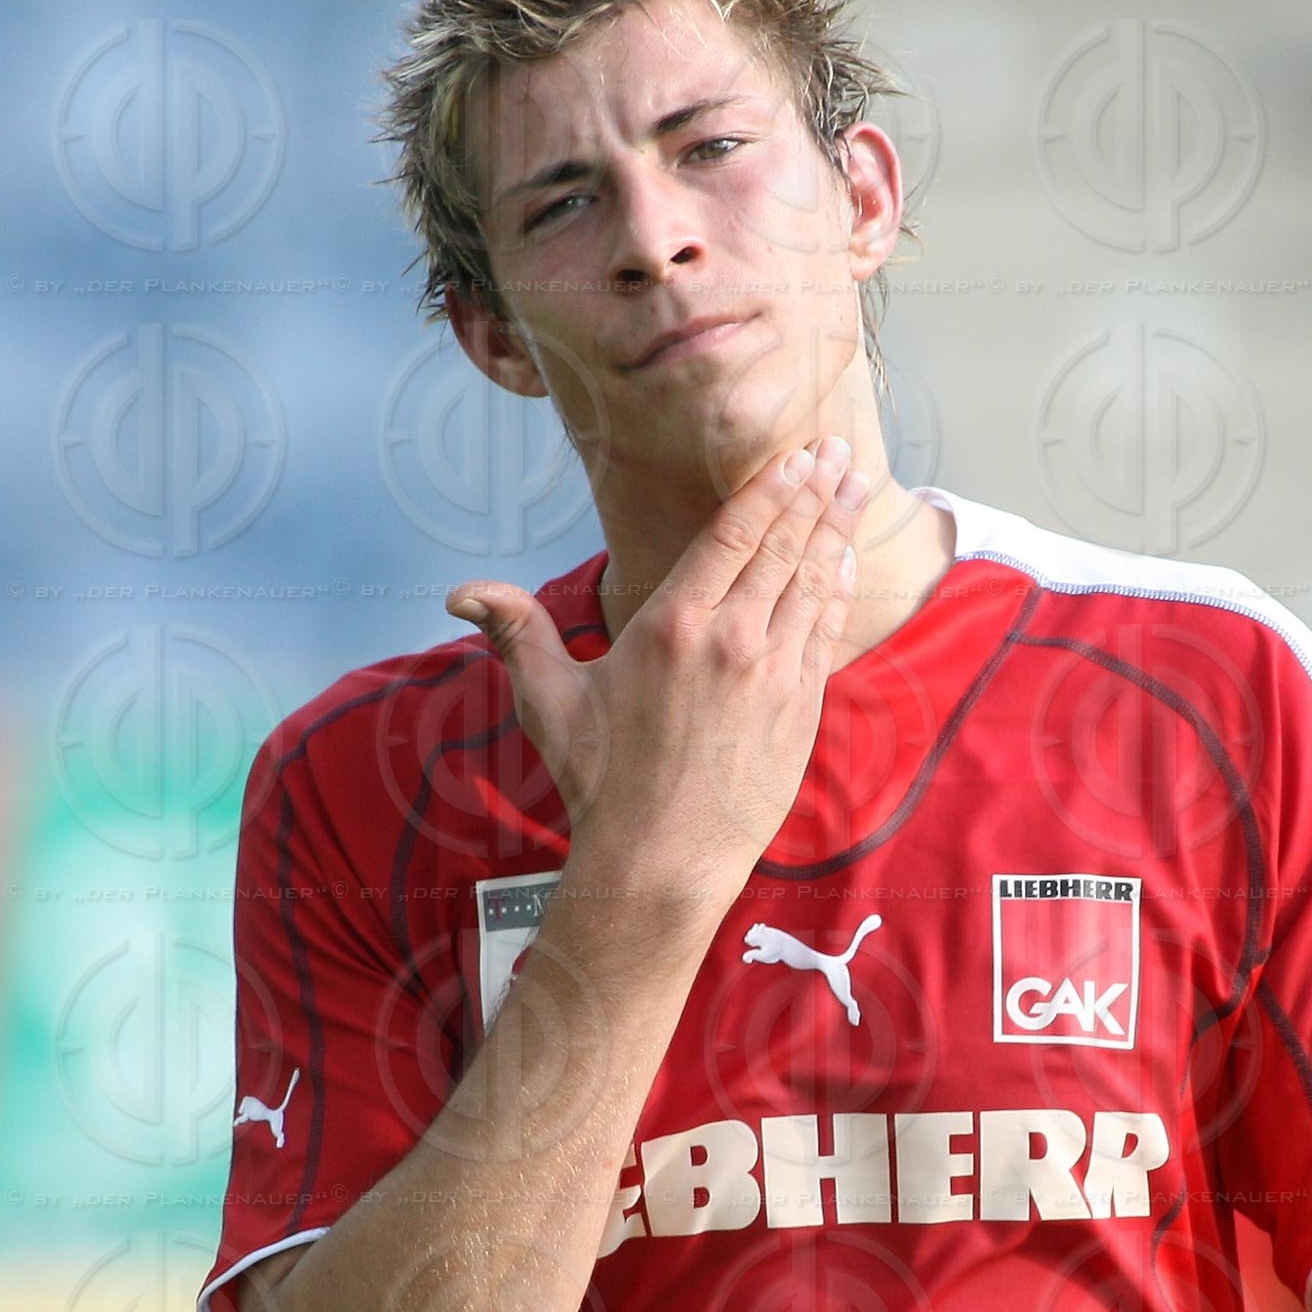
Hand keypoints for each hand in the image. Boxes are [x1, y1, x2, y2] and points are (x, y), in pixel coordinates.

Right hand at [445, 437, 866, 902]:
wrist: (662, 861)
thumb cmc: (601, 782)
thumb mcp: (549, 701)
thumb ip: (517, 633)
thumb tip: (459, 593)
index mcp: (672, 626)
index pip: (733, 535)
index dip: (769, 489)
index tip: (795, 455)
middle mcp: (731, 641)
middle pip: (782, 546)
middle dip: (813, 493)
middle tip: (836, 450)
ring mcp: (774, 675)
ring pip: (811, 583)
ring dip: (834, 530)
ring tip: (852, 487)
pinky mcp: (801, 711)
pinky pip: (824, 634)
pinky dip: (835, 592)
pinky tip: (842, 563)